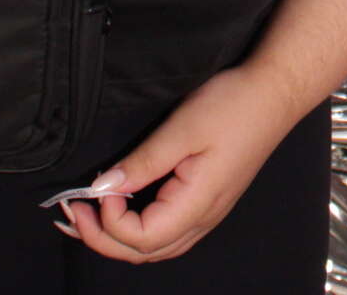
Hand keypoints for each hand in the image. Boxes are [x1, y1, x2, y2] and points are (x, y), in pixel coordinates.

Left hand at [57, 65, 309, 263]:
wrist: (275, 93)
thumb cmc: (234, 105)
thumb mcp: (183, 128)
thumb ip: (143, 163)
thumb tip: (103, 188)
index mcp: (197, 204)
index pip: (140, 238)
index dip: (109, 221)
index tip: (97, 187)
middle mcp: (203, 218)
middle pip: (143, 253)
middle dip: (101, 238)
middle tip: (71, 210)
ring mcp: (207, 213)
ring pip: (154, 248)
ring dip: (116, 237)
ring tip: (87, 213)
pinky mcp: (207, 201)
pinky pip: (166, 233)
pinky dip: (135, 228)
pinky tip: (120, 207)